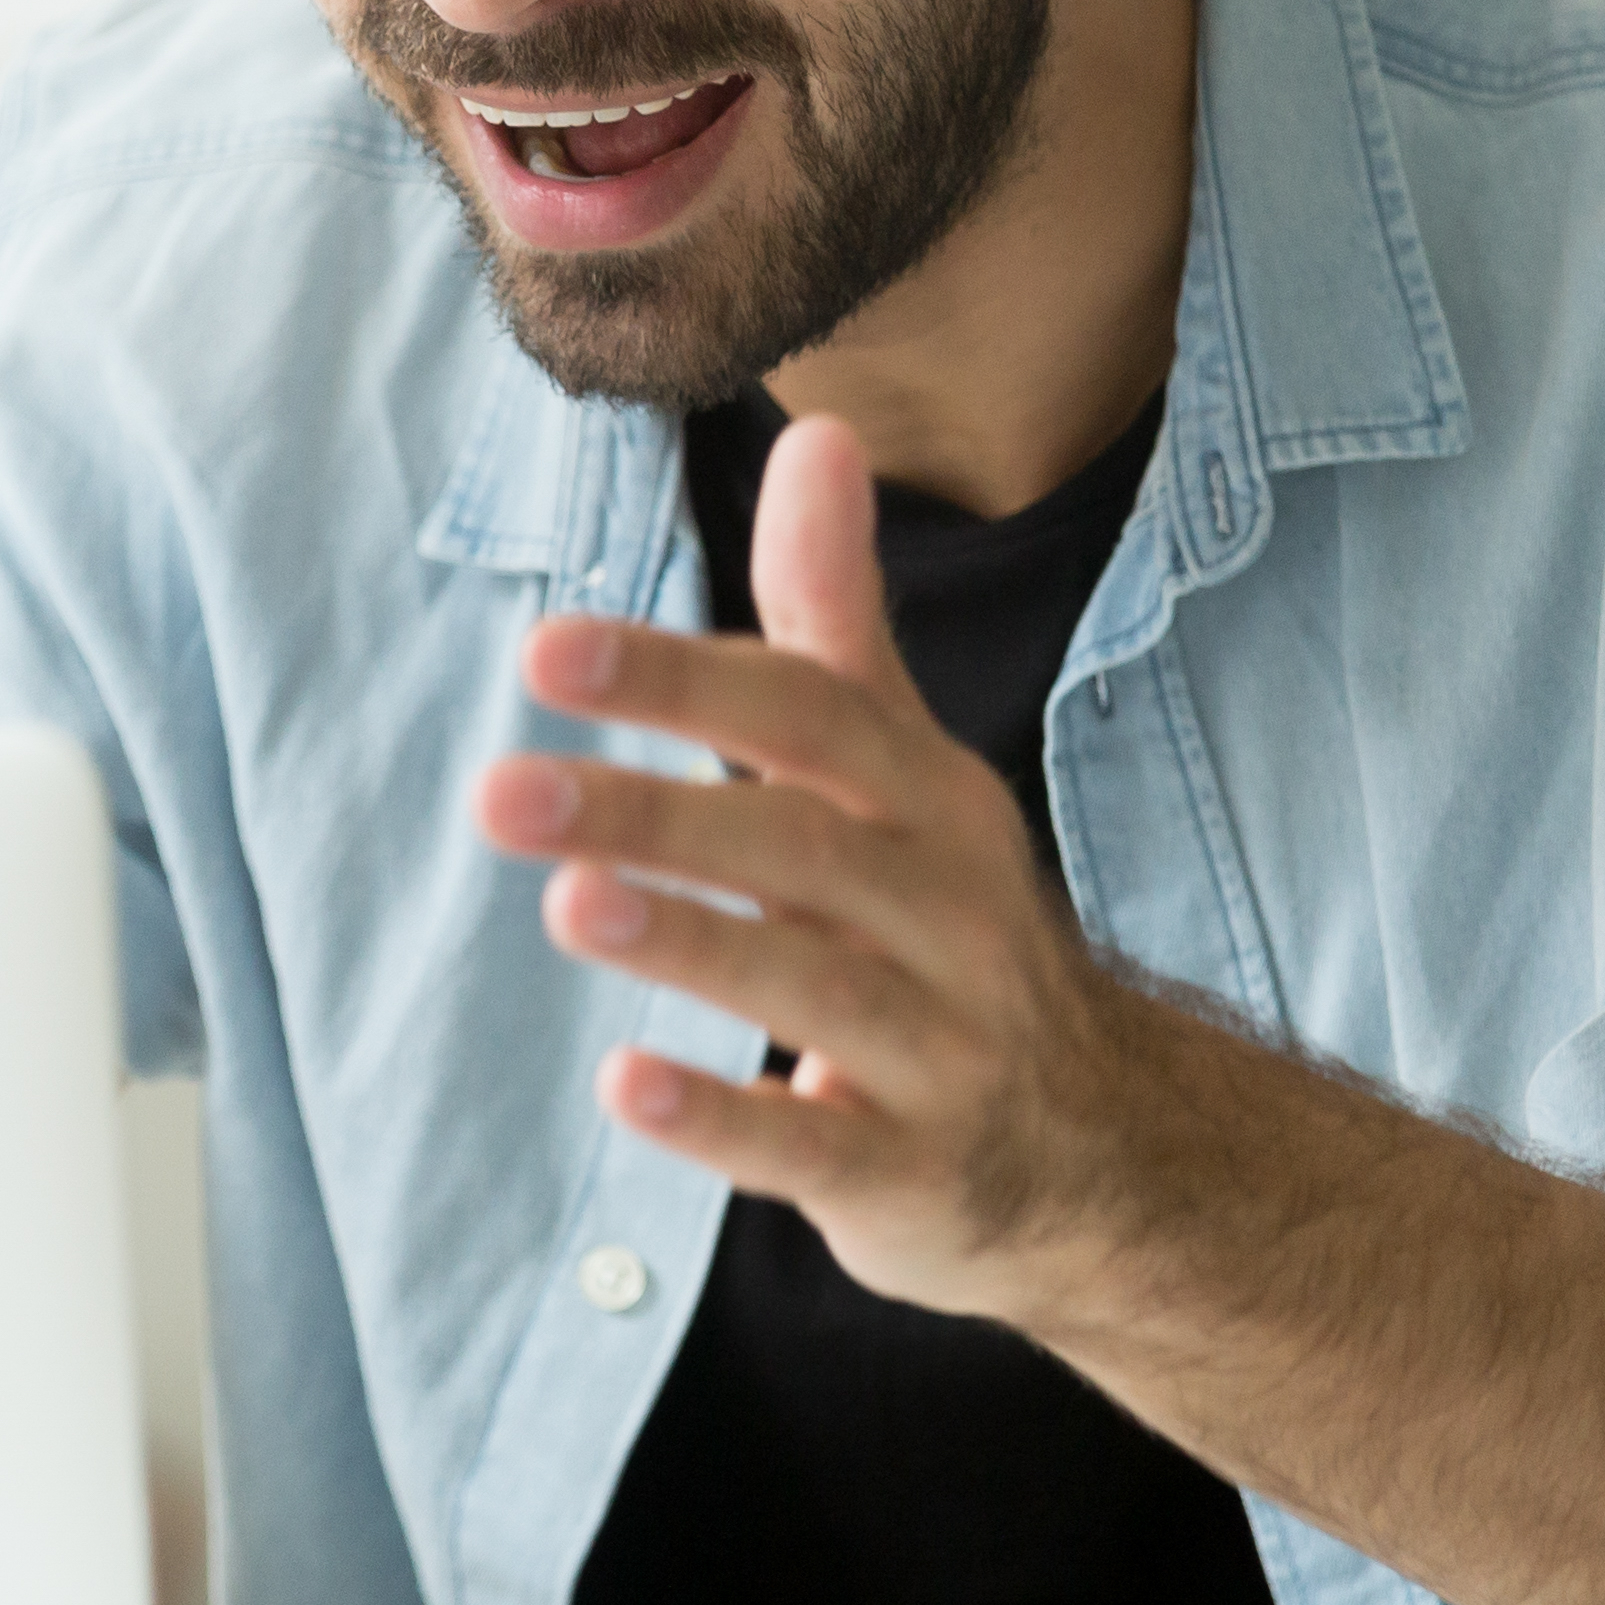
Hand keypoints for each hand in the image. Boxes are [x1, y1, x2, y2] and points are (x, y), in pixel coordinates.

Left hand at [472, 413, 1219, 1333]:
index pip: (807, 716)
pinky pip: (818, 1146)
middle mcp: (945, 912)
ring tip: (565, 907)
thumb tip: (820, 432)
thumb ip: (836, 618)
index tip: (545, 651)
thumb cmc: (948, 930)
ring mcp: (939, 1047)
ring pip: (812, 983)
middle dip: (653, 812)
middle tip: (501, 793)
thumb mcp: (904, 770)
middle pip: (798, 842)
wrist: (1102, 1150)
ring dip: (690, 942)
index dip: (681, 682)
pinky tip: (625, 1087)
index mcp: (928, 803)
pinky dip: (724, 1120)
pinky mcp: (913, 1172)